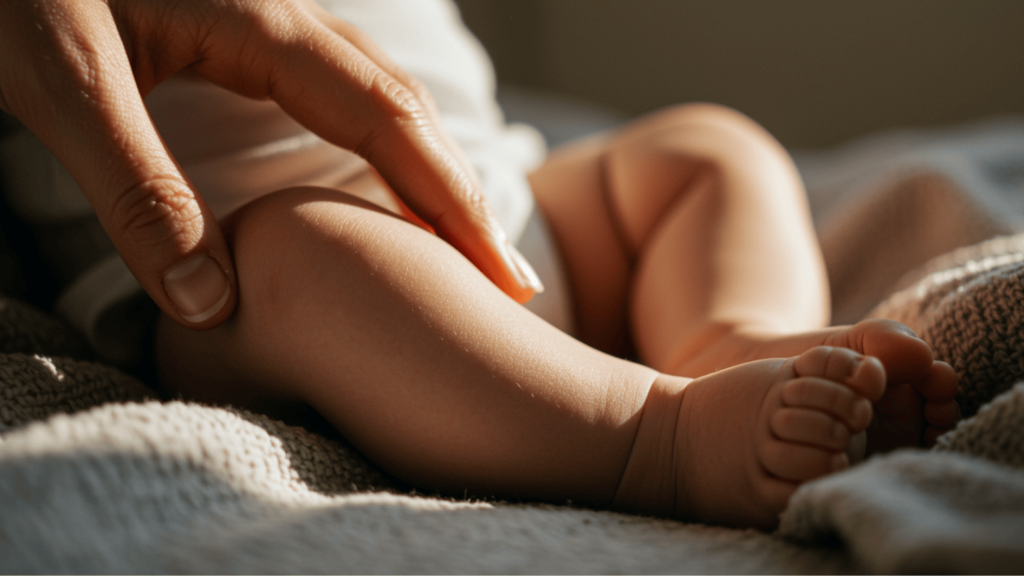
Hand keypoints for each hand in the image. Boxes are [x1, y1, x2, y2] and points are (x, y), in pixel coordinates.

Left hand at [0, 0, 541, 328]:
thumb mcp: (67, 84)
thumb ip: (136, 192)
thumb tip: (212, 305)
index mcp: (263, 25)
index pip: (388, 121)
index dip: (449, 201)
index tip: (494, 271)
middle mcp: (285, 20)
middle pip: (408, 108)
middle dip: (464, 194)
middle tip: (507, 275)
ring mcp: (271, 25)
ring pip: (385, 97)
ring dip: (436, 169)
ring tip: (467, 238)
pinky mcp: (247, 37)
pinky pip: (348, 94)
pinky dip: (390, 147)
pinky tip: (390, 180)